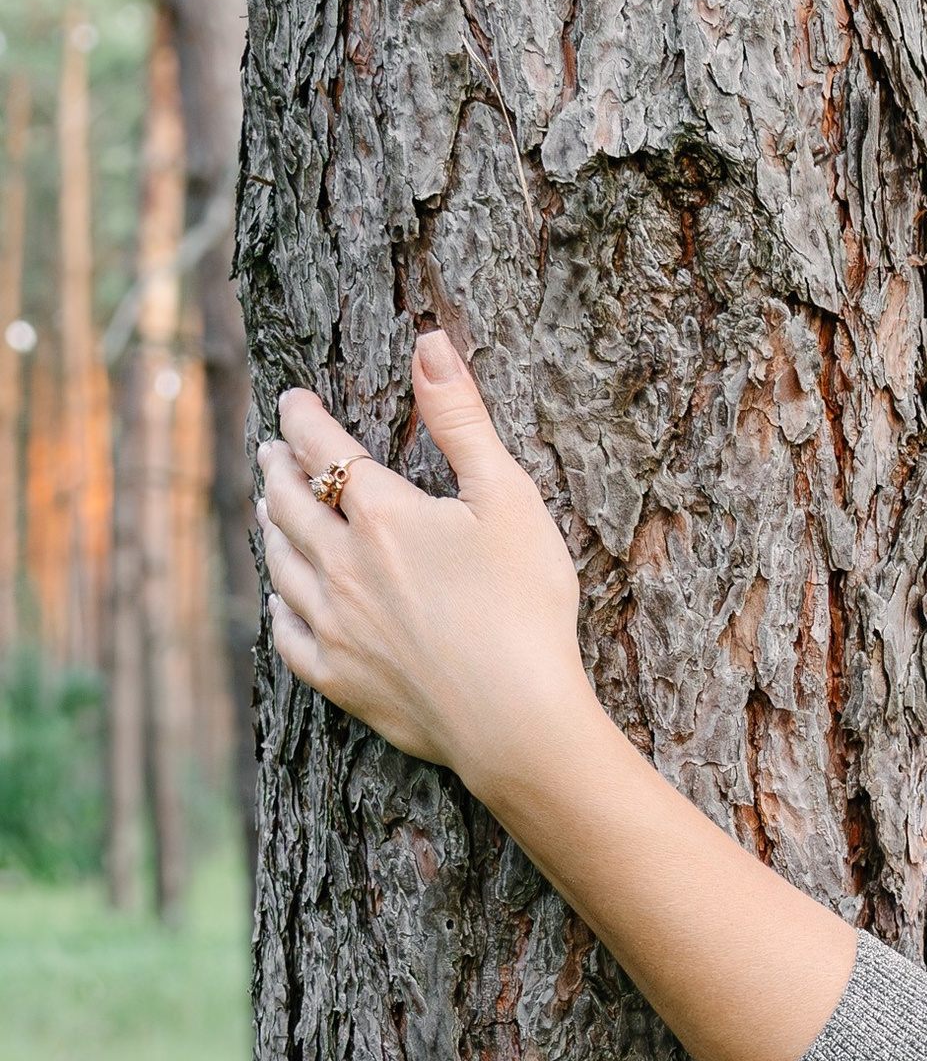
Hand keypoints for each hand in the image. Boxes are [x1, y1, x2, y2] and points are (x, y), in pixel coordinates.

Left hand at [257, 332, 596, 802]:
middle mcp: (340, 564)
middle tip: (270, 450)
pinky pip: (286, 633)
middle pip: (288, 503)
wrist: (514, 718)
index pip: (323, 449)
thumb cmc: (525, 605)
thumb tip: (429, 343)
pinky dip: (279, 605)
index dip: (303, 418)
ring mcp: (332, 624)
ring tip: (267, 508)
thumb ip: (462, 419)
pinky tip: (281, 597)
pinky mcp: (337, 678)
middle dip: (276, 468)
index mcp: (382, 514)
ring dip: (269, 527)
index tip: (292, 401)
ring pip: (280, 563)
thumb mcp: (508, 498)